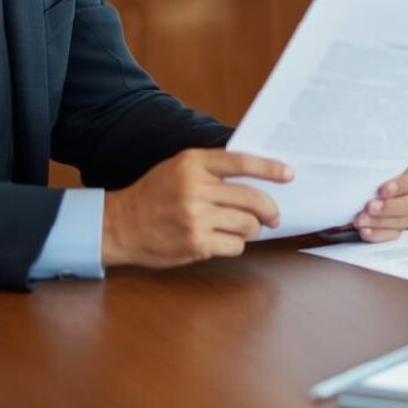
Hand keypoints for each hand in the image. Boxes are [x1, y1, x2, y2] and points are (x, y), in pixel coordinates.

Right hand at [101, 149, 291, 267]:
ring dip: (253, 229)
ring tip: (246, 229)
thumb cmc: (152, 195)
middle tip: (273, 216)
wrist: (118, 225)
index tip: (288, 174)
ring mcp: (195, 217)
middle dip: (269, 209)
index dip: (269, 168)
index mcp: (192, 163)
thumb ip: (211, 169)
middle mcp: (195, 188)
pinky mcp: (195, 243)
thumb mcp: (178, 168)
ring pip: (247, 224)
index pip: (241, 162)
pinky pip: (234, 245)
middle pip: (251, 197)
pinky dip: (235, 245)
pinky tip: (224, 241)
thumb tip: (254, 176)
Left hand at [346, 166, 407, 241]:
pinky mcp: (396, 228)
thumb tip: (363, 166)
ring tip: (360, 221)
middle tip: (369, 207)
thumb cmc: (364, 176)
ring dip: (379, 222)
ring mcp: (405, 214)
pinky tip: (364, 232)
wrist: (354, 193)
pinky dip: (377, 234)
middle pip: (407, 204)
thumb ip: (372, 167)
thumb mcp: (369, 169)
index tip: (382, 190)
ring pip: (401, 221)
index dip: (399, 186)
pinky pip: (392, 235)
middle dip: (387, 207)